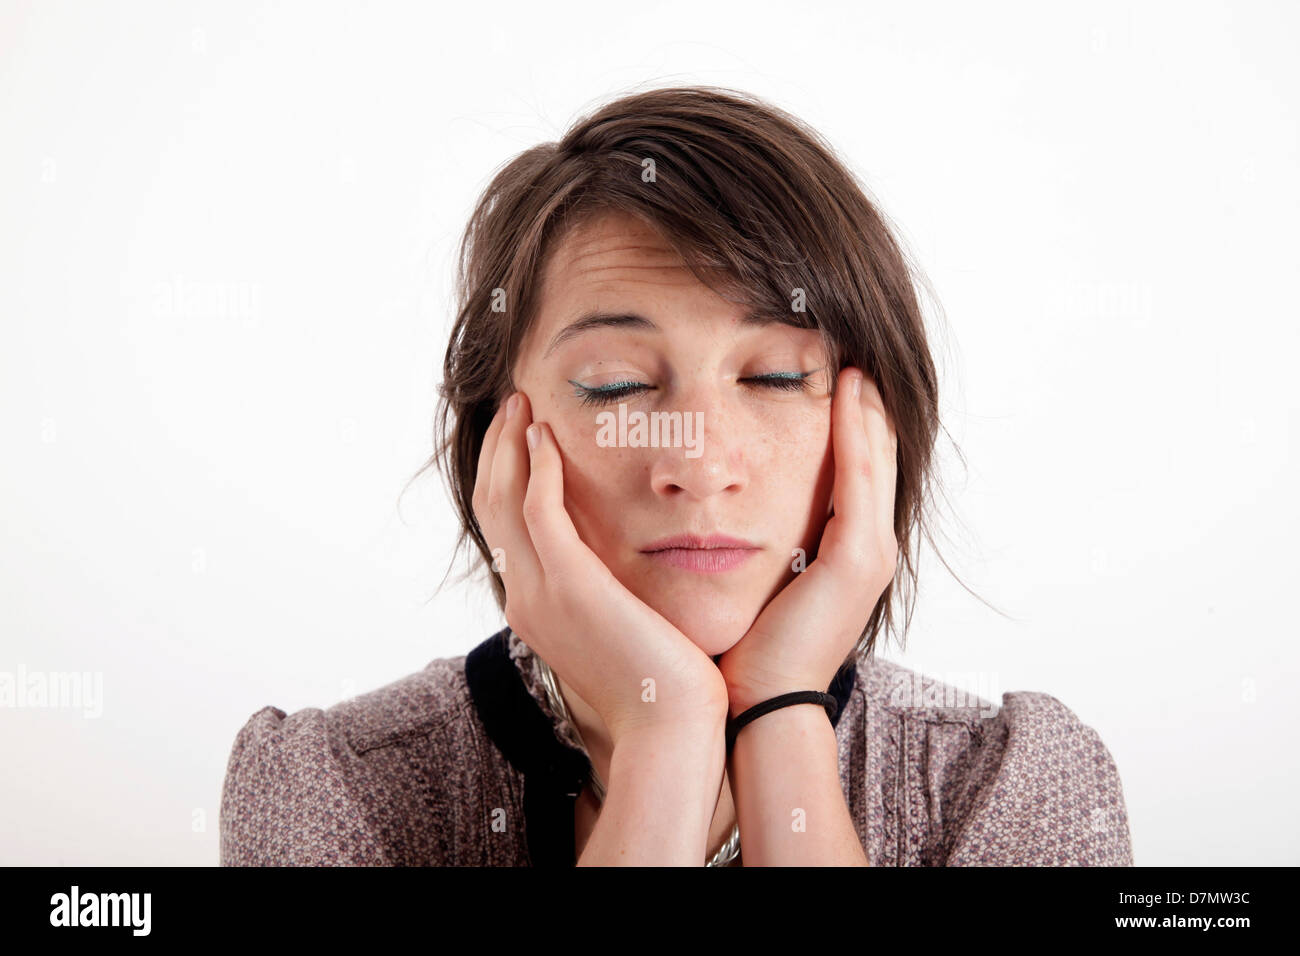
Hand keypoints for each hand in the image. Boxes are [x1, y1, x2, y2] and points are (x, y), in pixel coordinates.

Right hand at [473, 390, 728, 744]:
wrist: (669, 727)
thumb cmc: (660, 683)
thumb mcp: (620, 630)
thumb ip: (607, 595)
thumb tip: (619, 570)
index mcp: (534, 608)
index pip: (503, 528)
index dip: (505, 476)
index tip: (521, 437)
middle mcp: (525, 597)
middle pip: (491, 506)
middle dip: (498, 450)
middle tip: (514, 405)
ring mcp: (540, 591)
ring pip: (504, 500)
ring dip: (510, 445)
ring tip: (522, 405)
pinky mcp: (570, 582)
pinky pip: (539, 508)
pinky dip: (536, 466)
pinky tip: (546, 434)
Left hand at [716, 366, 898, 715]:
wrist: (759, 702)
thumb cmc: (749, 647)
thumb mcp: (759, 581)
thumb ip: (758, 542)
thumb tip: (723, 510)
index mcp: (847, 552)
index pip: (855, 472)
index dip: (849, 425)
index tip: (829, 377)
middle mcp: (870, 547)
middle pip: (875, 458)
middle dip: (864, 407)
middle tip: (850, 355)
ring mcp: (871, 552)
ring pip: (876, 460)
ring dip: (865, 408)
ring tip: (853, 361)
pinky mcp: (858, 559)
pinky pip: (860, 479)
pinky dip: (855, 433)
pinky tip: (845, 392)